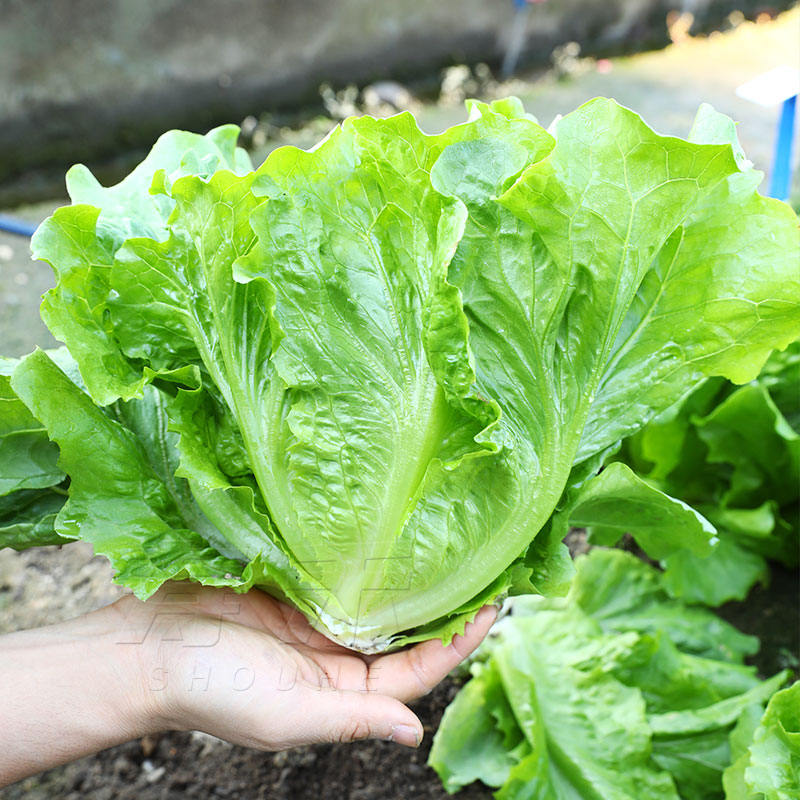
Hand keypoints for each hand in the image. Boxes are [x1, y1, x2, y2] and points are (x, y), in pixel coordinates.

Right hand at [113, 583, 496, 749]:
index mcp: (341, 694)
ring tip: (452, 550)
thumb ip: (350, 721)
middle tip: (485, 570)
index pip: (414, 671)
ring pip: (378, 600)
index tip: (493, 609)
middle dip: (443, 607)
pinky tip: (395, 537)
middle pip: (403, 633)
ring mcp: (317, 618)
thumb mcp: (284, 714)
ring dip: (412, 581)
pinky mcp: (296, 586)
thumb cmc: (210, 690)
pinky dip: (371, 560)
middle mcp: (337, 656)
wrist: (147, 648)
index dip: (455, 644)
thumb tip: (414, 734)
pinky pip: (343, 573)